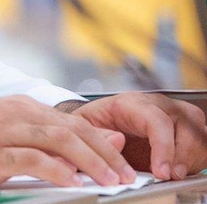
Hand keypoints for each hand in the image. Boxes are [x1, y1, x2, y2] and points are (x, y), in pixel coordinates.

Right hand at [0, 96, 135, 187]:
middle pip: (74, 130)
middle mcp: (14, 113)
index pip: (73, 123)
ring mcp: (2, 131)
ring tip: (109, 181)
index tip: (120, 162)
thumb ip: (38, 136)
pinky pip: (32, 159)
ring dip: (91, 162)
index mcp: (18, 106)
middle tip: (124, 175)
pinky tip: (73, 181)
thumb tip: (77, 148)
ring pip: (60, 141)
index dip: (102, 143)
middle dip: (105, 154)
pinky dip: (58, 170)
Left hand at [66, 93, 206, 179]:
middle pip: (185, 124)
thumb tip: (116, 141)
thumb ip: (97, 134)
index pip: (156, 119)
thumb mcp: (84, 126)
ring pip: (198, 132)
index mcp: (131, 103)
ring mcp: (173, 116)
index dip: (163, 146)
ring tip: (175, 174)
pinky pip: (201, 143)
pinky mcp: (182, 131)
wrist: (96, 123)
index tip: (161, 171)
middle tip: (170, 175)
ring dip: (191, 157)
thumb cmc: (94, 123)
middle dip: (181, 154)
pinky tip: (179, 168)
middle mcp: (157, 106)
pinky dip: (195, 159)